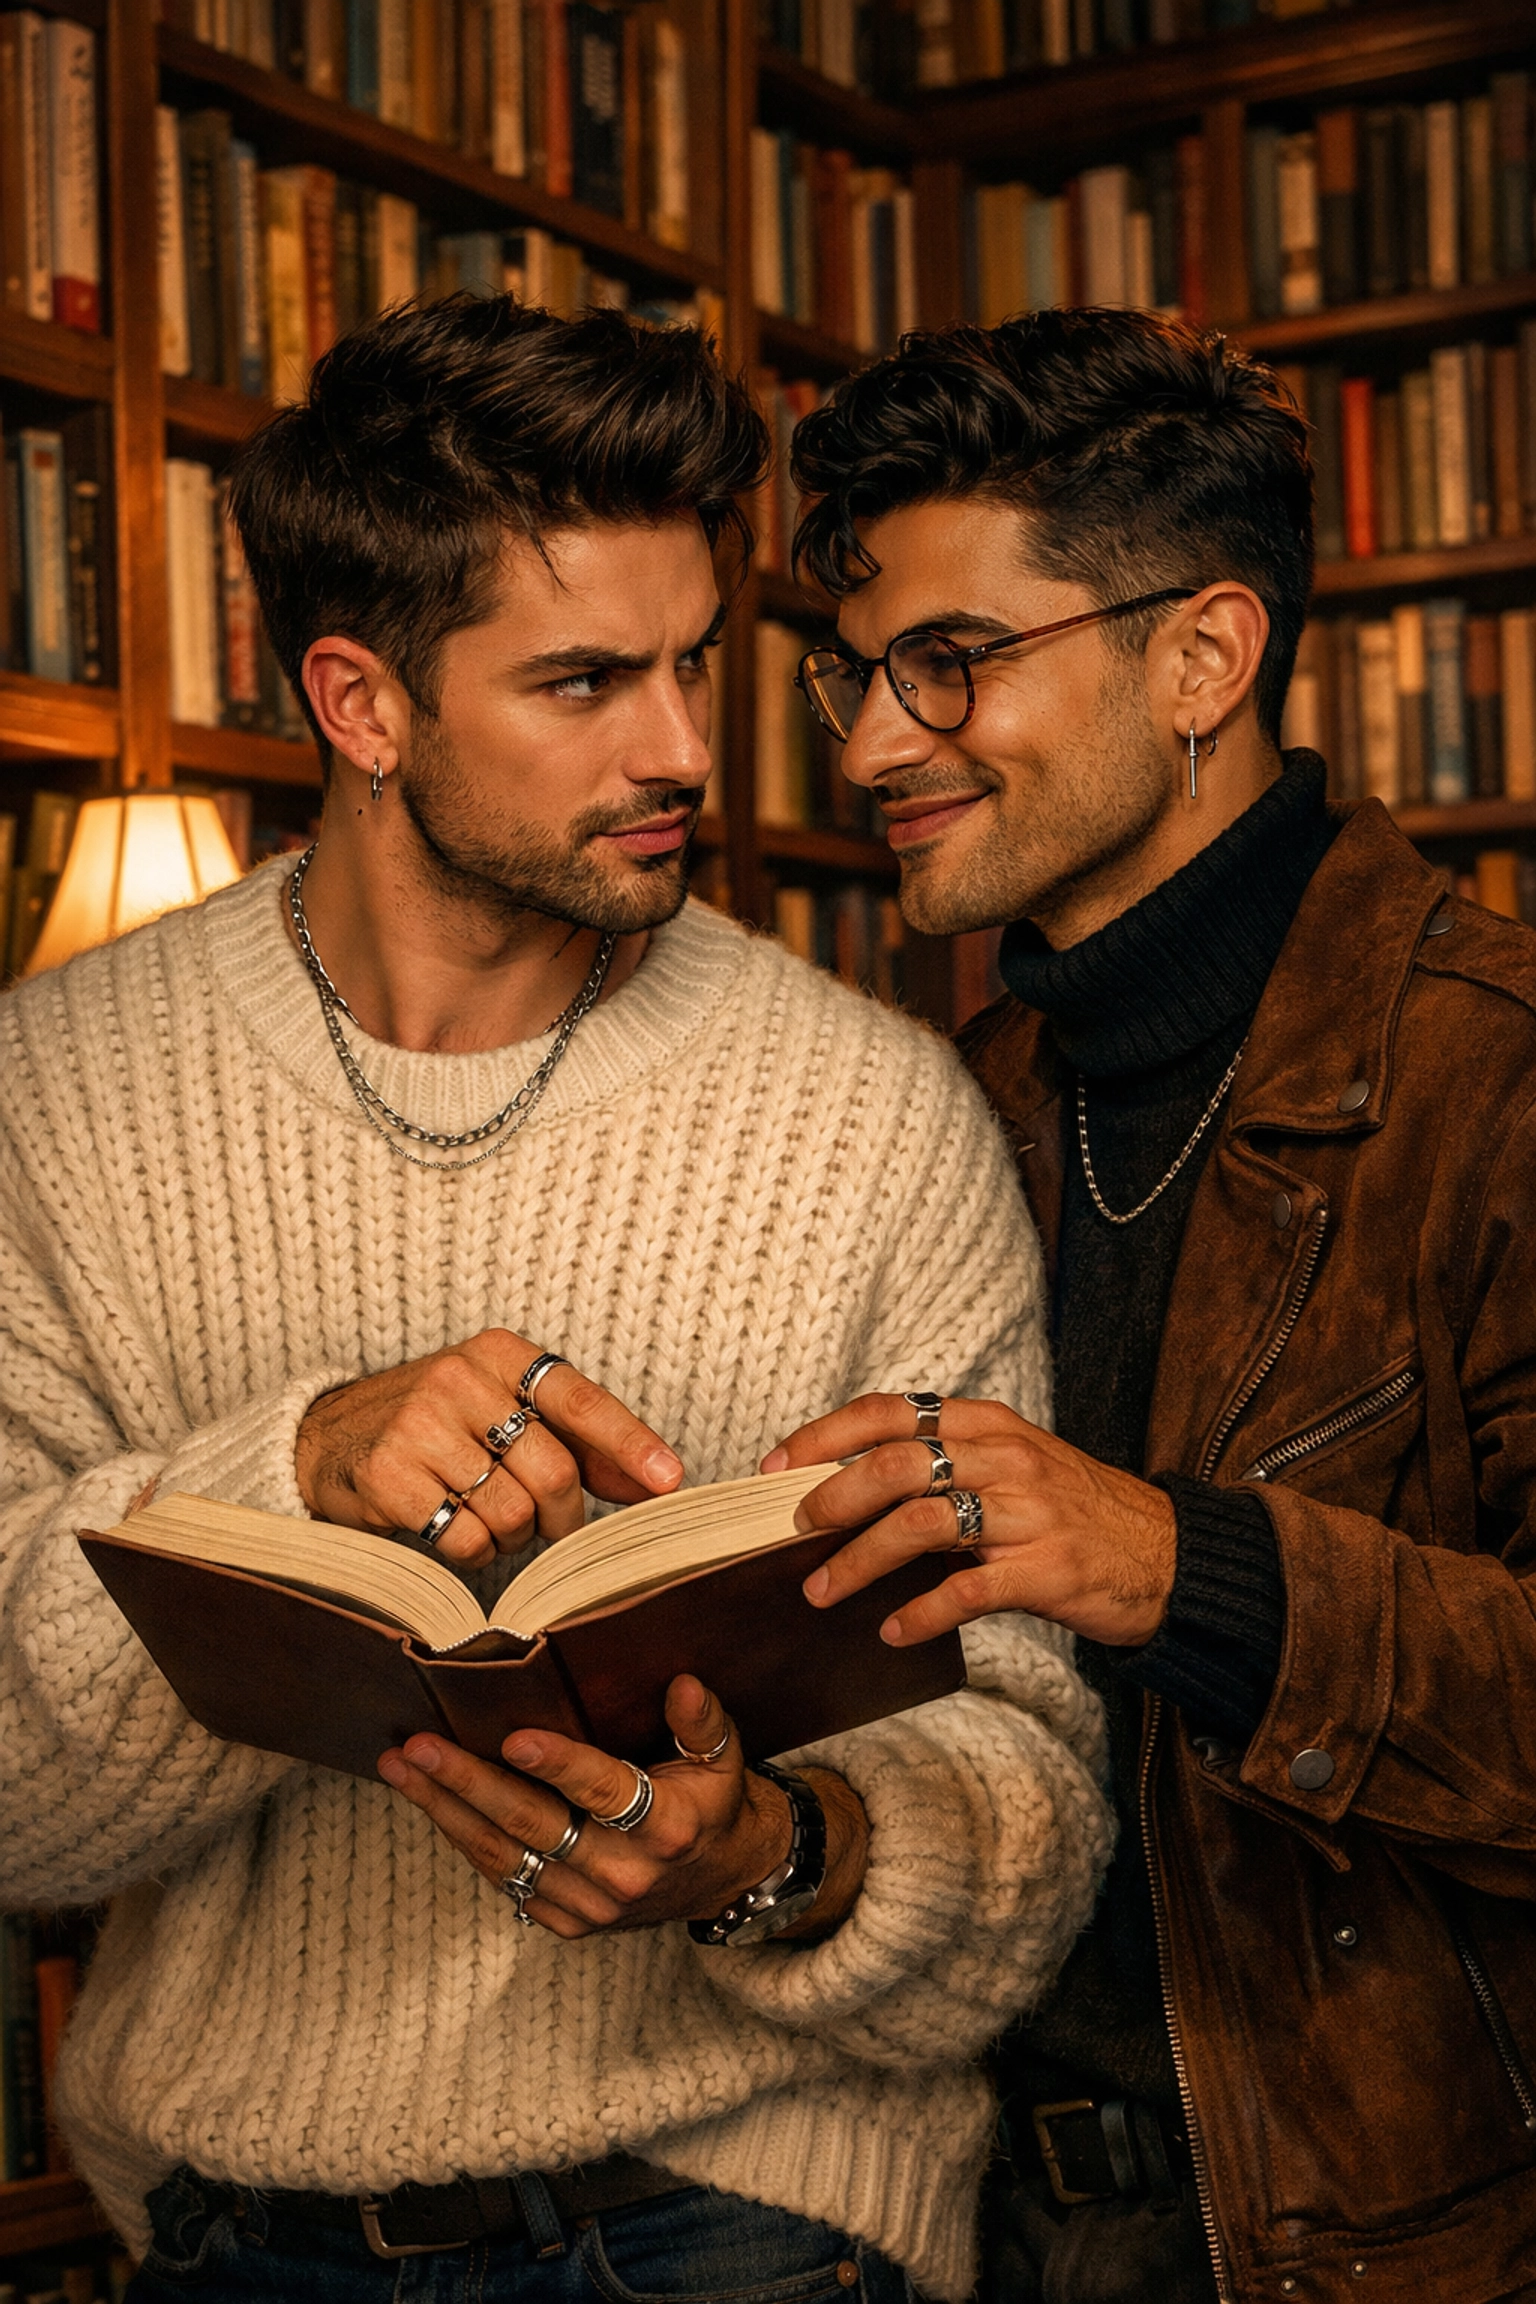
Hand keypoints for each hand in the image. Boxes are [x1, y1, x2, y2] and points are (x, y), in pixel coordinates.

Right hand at [296, 1330, 681, 1568]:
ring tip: (486, 1519)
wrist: (325, 1437)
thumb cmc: (438, 1427)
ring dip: (513, 1536)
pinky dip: (473, 1552)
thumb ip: (579, 1441)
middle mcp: (460, 1379)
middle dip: (563, 1517)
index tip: (670, 1481)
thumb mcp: (503, 1411)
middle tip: (550, 1528)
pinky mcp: (388, 1476)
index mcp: (499, 1355)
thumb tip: (656, 1480)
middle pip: (552, 1471)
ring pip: (512, 1512)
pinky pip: (465, 1539)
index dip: (629, 1444)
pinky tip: (450, 1530)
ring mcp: (419, 1426)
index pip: (580, 1400)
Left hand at [378, 1675, 868, 1940]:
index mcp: (665, 1828)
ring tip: (400, 1767)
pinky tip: (432, 1803)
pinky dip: (465, 1840)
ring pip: (504, 1855)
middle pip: (532, 1824)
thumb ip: (701, 1722)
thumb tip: (683, 1683)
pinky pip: (504, 1880)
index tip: (513, 1738)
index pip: (603, 1792)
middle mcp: (623, 1874)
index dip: (559, 1765)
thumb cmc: (713, 1804)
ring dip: (445, 1810)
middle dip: (467, 1783)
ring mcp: (590, 1906)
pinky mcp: (567, 1923)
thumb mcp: (723, 1759)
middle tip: (418, 1746)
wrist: (724, 1882)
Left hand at [763, 1393, 1176, 1647]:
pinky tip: (892, 1631)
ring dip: (859, 1561)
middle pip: (897, 1465)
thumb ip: (945, 1464)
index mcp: (988, 1424)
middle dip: (832, 1498)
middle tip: (793, 1531)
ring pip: (922, 1525)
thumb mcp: (1012, 1465)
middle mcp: (1006, 1459)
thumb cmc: (1074, 1512)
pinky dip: (919, 1613)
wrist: (1167, 1555)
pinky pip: (967, 1591)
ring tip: (820, 1592)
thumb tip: (846, 1485)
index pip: (890, 1412)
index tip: (777, 1465)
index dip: (825, 1434)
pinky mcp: (1044, 1571)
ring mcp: (1027, 1514)